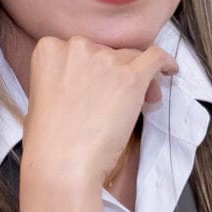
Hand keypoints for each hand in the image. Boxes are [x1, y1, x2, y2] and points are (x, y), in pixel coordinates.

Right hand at [19, 34, 177, 194]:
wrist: (63, 163)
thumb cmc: (49, 140)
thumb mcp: (42, 96)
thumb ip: (64, 77)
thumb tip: (95, 81)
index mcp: (50, 50)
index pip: (80, 49)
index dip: (93, 68)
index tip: (99, 84)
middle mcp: (77, 47)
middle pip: (106, 51)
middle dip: (115, 71)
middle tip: (119, 98)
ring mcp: (105, 60)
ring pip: (130, 57)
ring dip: (136, 76)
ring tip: (140, 102)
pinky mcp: (131, 77)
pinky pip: (155, 57)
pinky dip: (164, 62)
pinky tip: (169, 70)